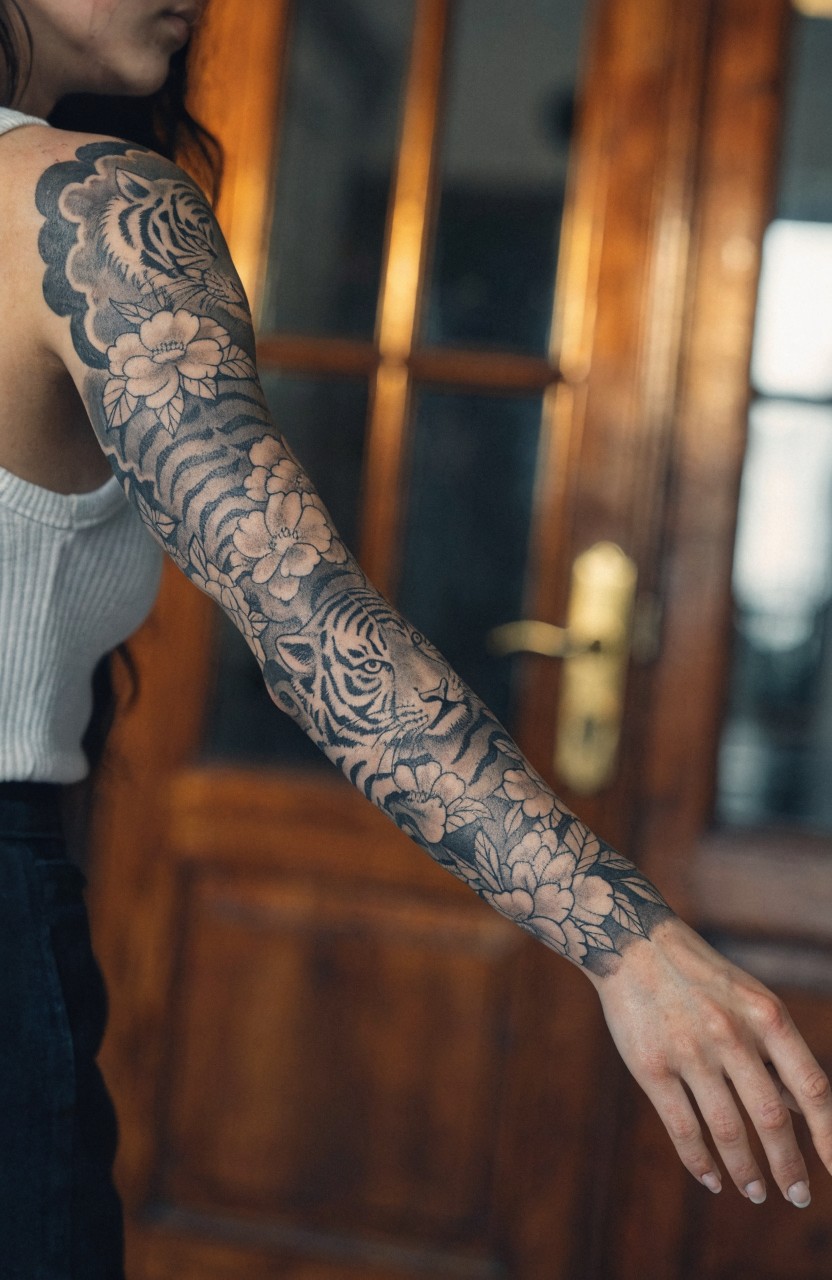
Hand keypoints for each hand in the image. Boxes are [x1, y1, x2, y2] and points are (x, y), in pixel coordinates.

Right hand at [588, 916, 831, 1204]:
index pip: (812, 1087)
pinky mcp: (651, 1066)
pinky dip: (700, 1162)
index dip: (829, 1136)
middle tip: (796, 1196)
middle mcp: (731, 1034)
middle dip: (788, 1167)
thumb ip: (775, 1051)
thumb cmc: (702, 978)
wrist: (634, 944)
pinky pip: (683, 1128)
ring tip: (756, 1192)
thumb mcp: (750, 1000)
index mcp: (766, 1015)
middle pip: (771, 1118)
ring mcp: (689, 1051)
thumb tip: (799, 1108)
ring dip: (746, 1172)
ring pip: (728, 1130)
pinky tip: (712, 1179)